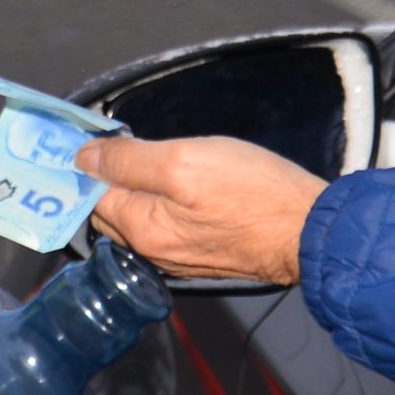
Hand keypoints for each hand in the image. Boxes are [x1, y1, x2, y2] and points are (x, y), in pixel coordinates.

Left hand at [75, 135, 326, 285]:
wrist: (311, 230)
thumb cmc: (252, 192)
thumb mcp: (184, 160)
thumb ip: (128, 161)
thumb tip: (83, 158)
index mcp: (141, 229)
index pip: (91, 194)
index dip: (90, 162)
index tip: (94, 137)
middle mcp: (152, 251)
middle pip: (110, 208)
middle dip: (109, 177)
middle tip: (123, 143)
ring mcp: (178, 256)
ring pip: (139, 215)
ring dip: (136, 188)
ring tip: (152, 158)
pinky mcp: (202, 253)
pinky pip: (166, 224)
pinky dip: (162, 202)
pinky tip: (178, 182)